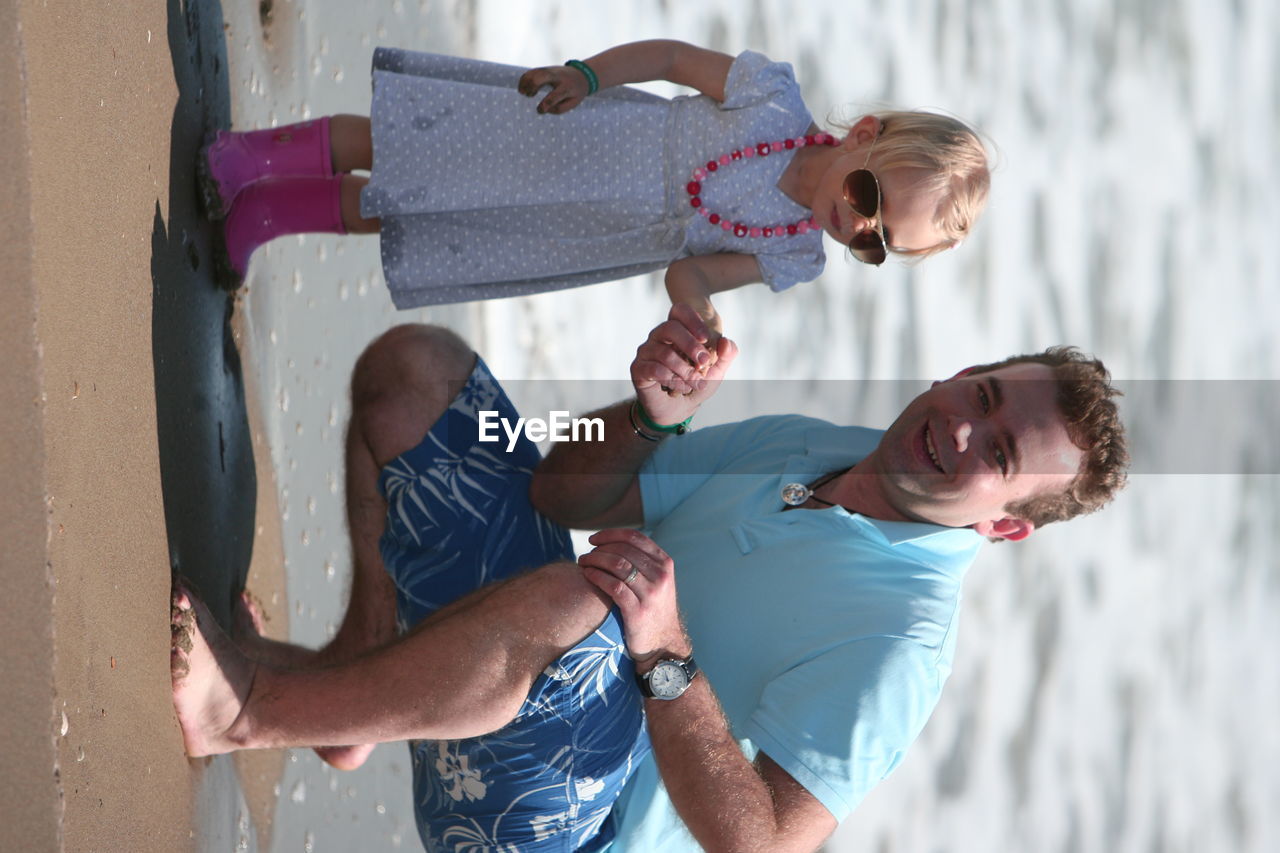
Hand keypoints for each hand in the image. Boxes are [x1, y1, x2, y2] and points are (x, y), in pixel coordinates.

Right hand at [517, 65, 588, 113]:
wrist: (581, 74)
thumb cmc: (575, 92)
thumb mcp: (573, 103)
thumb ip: (560, 109)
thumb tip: (545, 110)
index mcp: (566, 87)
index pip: (554, 96)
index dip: (545, 105)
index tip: (540, 110)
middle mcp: (557, 77)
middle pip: (540, 78)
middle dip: (531, 87)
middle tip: (529, 96)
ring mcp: (549, 70)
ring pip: (533, 73)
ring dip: (525, 83)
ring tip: (524, 93)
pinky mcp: (544, 69)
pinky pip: (531, 72)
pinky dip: (524, 79)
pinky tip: (523, 88)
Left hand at [579, 529, 688, 661]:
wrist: (663, 644)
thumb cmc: (653, 609)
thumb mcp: (658, 581)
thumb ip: (643, 562)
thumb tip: (614, 542)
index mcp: (665, 564)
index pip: (635, 537)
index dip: (610, 534)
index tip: (594, 540)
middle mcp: (660, 576)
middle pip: (623, 550)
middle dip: (599, 549)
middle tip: (585, 555)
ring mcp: (650, 594)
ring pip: (617, 565)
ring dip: (595, 560)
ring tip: (583, 563)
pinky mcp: (638, 611)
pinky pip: (613, 586)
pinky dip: (597, 576)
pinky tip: (587, 575)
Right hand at [632, 303, 736, 426]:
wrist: (678, 410)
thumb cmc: (695, 384)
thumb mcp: (717, 371)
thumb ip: (727, 355)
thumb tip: (726, 341)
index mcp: (676, 331)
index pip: (679, 311)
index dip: (693, 320)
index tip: (705, 338)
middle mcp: (658, 337)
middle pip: (670, 328)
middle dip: (690, 345)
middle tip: (704, 362)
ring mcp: (646, 352)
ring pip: (664, 352)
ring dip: (684, 370)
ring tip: (695, 382)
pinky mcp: (638, 369)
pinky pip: (654, 369)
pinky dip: (672, 380)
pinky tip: (681, 387)